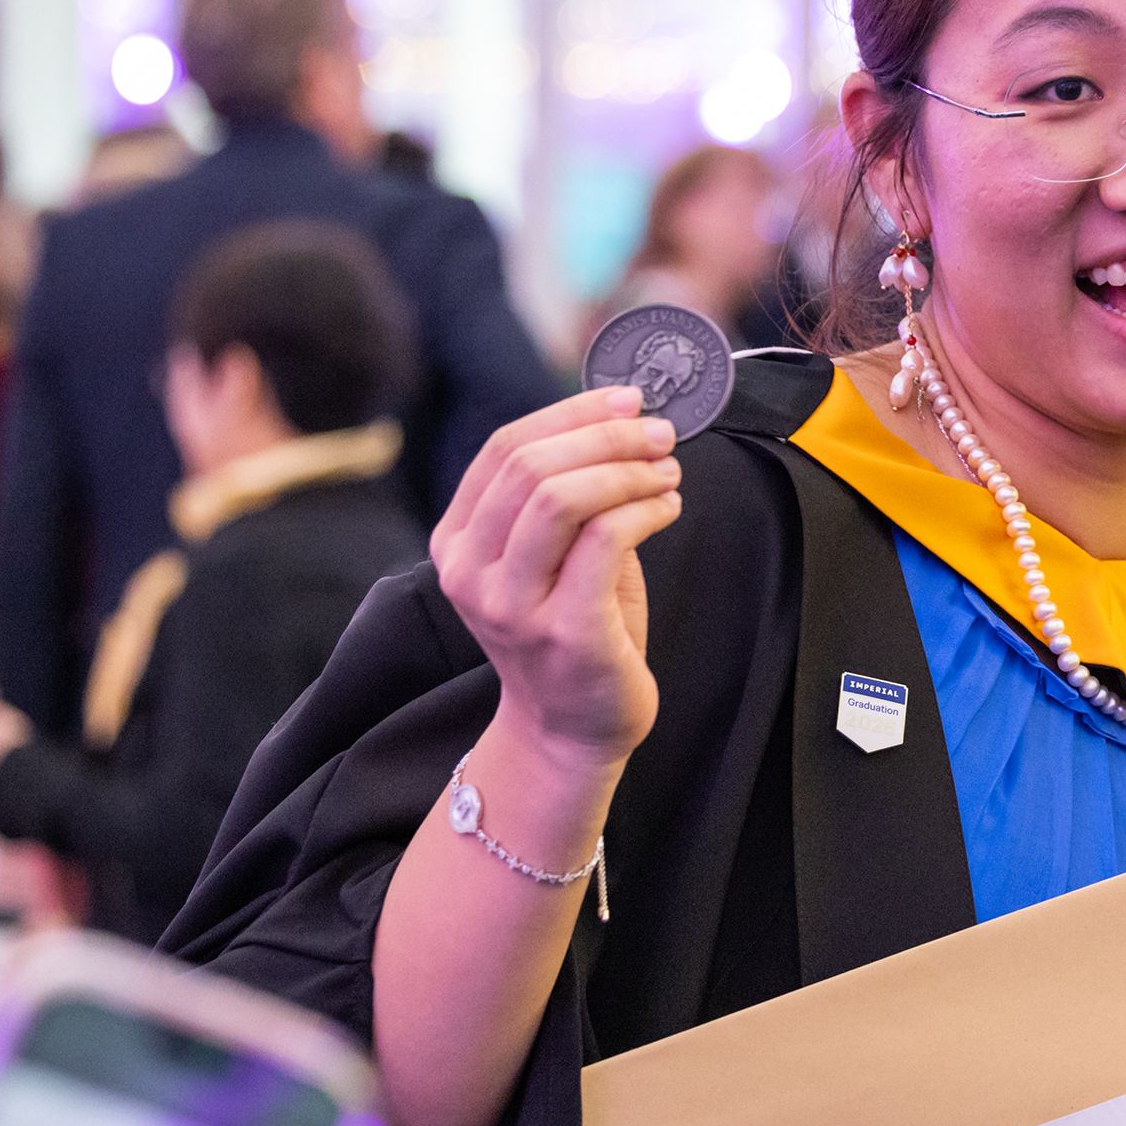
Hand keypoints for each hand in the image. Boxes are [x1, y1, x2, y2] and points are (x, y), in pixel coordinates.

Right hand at [430, 389, 682, 769]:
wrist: (571, 726)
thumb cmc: (572, 627)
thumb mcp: (551, 554)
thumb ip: (565, 493)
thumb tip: (622, 418)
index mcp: (457, 541)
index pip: (503, 449)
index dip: (569, 413)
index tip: (626, 398)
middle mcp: (469, 572)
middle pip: (530, 466)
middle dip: (606, 436)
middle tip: (660, 433)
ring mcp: (510, 605)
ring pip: (559, 497)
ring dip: (627, 470)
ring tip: (667, 472)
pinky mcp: (562, 630)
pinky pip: (605, 540)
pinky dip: (645, 509)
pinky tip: (668, 509)